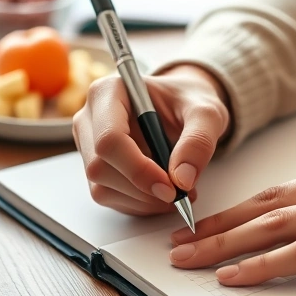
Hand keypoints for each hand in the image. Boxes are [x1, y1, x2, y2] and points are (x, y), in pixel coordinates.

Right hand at [72, 64, 230, 215]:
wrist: (182, 107)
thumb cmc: (188, 101)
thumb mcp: (206, 113)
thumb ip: (198, 141)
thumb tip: (182, 179)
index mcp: (109, 92)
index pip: (109, 139)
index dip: (138, 169)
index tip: (170, 187)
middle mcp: (90, 117)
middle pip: (100, 167)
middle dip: (142, 189)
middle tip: (180, 193)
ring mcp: (89, 144)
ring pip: (101, 187)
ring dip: (141, 200)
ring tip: (176, 192)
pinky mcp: (95, 167)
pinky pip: (108, 196)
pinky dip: (138, 204)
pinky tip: (160, 194)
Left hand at [167, 121, 295, 295]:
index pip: (282, 191)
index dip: (237, 207)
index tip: (204, 220)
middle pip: (267, 206)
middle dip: (216, 225)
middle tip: (176, 240)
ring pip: (275, 227)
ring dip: (225, 245)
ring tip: (190, 259)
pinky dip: (264, 264)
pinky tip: (236, 276)